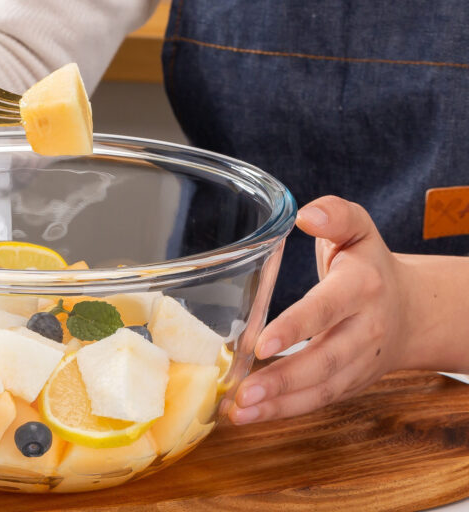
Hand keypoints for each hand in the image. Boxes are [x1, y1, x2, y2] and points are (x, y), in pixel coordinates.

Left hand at [228, 196, 416, 423]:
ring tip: (239, 411)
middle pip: (324, 360)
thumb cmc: (369, 265)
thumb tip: (307, 214)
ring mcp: (360, 362)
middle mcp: (364, 329)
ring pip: (320, 389)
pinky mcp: (350, 383)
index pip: (326, 309)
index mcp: (361, 287)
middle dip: (283, 379)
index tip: (260, 344)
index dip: (296, 328)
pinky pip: (318, 401)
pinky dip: (284, 411)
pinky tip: (250, 415)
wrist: (412, 311)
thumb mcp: (358, 230)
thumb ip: (336, 215)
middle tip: (243, 392)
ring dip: (279, 404)